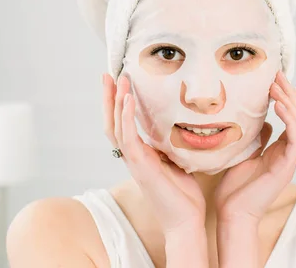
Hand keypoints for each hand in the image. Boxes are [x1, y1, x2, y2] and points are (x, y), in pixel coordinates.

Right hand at [102, 73, 205, 234]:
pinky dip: (126, 117)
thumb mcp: (178, 160)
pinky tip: (127, 100)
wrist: (187, 221)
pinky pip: (127, 138)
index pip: (122, 124)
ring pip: (115, 127)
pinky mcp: (140, 167)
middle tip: (108, 74)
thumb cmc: (184, 195)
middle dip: (108, 97)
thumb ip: (172, 143)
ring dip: (115, 101)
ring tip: (118, 78)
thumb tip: (181, 123)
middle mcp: (132, 156)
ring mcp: (133, 162)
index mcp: (140, 154)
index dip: (118, 103)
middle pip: (112, 122)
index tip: (119, 82)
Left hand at [215, 71, 295, 223]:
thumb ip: (256, 139)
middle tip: (280, 74)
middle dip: (291, 93)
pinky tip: (280, 104)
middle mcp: (287, 153)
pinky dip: (290, 119)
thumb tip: (261, 121)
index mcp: (279, 150)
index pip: (291, 118)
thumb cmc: (234, 188)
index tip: (291, 77)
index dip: (294, 98)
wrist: (232, 213)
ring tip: (277, 84)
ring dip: (290, 102)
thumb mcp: (244, 154)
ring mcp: (289, 160)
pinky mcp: (286, 166)